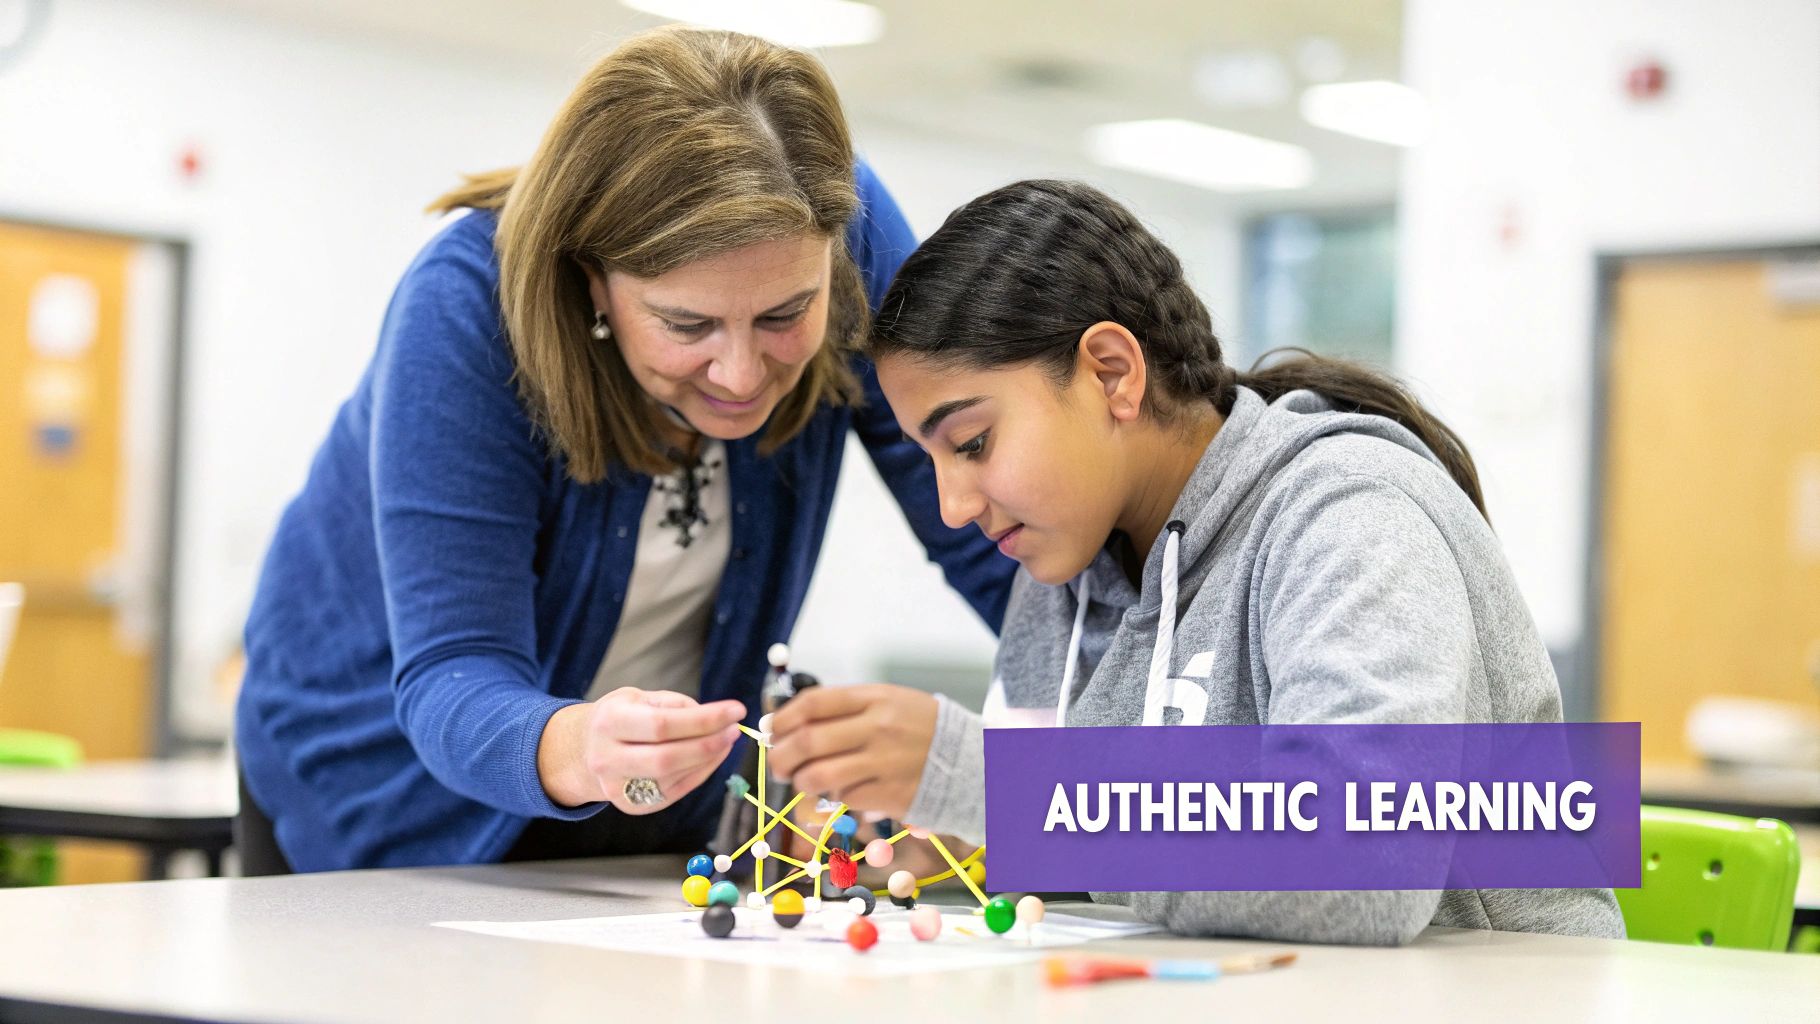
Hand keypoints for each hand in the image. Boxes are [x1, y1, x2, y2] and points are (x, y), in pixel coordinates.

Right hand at [538, 688, 745, 813]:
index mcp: (609, 722)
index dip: (704, 719)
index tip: (735, 710)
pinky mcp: (632, 806)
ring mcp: (617, 787)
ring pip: (673, 778)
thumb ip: (674, 704)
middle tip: (735, 729)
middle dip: (709, 744)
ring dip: (709, 759)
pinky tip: (712, 758)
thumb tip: (714, 717)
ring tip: (726, 740)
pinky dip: (700, 774)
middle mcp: (608, 758)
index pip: (662, 724)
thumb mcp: (637, 697)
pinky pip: (675, 792)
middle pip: (667, 757)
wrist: (583, 752)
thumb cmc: (618, 719)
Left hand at [767, 684, 935, 819]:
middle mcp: (877, 727)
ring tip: (801, 782)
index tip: (772, 730)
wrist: (971, 760)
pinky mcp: (890, 793)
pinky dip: (835, 798)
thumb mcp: (890, 702)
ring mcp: (884, 762)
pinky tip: (841, 792)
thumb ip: (847, 710)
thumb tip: (793, 726)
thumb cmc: (921, 728)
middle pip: (808, 741)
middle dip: (780, 756)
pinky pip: (845, 798)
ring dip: (800, 781)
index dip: (783, 718)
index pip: (814, 703)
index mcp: (875, 698)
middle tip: (777, 765)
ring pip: (819, 776)